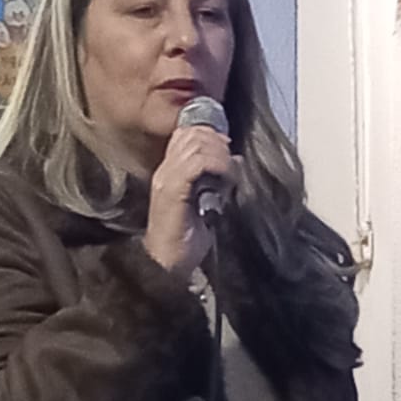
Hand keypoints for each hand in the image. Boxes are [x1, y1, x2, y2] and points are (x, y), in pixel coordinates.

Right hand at [142, 122, 232, 279]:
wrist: (167, 267)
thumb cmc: (186, 242)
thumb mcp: (206, 204)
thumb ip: (216, 180)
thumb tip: (235, 158)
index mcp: (170, 171)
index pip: (186, 133)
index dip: (210, 134)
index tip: (228, 149)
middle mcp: (165, 170)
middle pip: (192, 133)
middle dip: (218, 142)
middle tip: (230, 163)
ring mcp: (167, 179)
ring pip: (196, 144)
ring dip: (220, 154)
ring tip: (229, 174)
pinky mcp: (172, 190)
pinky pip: (197, 163)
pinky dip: (217, 166)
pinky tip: (225, 181)